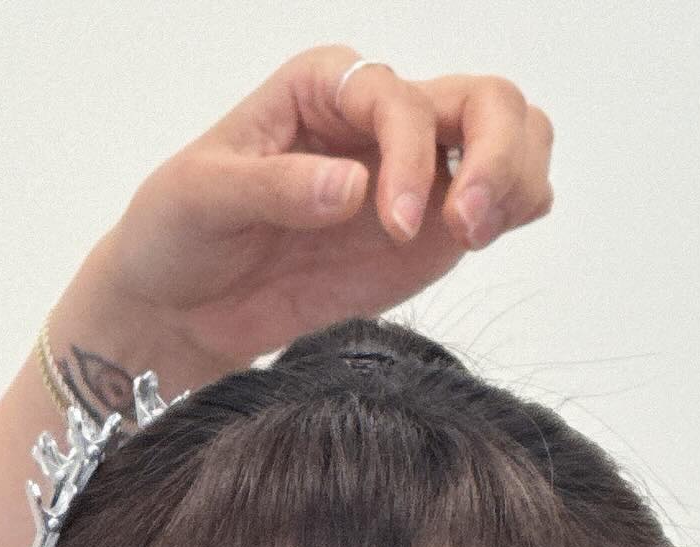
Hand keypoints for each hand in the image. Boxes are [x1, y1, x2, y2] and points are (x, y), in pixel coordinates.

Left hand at [64, 46, 553, 387]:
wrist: (185, 306)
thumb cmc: (181, 233)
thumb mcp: (204, 197)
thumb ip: (277, 187)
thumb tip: (354, 187)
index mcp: (325, 87)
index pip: (401, 101)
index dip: (411, 157)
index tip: (395, 225)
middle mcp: (381, 119)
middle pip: (486, 101)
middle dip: (496, 157)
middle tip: (468, 227)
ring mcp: (417, 174)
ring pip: (514, 137)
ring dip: (517, 180)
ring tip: (477, 236)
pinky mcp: (434, 232)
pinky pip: (505, 201)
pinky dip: (518, 210)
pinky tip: (482, 239)